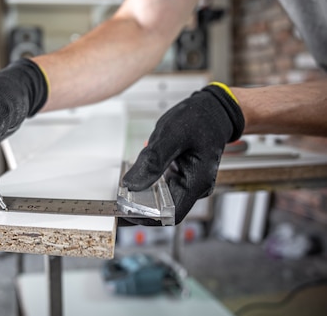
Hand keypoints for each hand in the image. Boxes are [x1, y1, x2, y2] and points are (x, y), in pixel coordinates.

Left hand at [122, 84, 244, 223]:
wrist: (212, 110)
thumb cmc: (199, 119)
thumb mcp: (172, 134)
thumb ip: (153, 160)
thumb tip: (131, 184)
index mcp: (197, 182)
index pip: (170, 215)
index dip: (146, 218)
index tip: (125, 212)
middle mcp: (194, 187)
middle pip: (163, 209)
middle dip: (139, 207)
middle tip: (117, 201)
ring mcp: (187, 182)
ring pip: (160, 198)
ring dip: (141, 196)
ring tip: (122, 191)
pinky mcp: (180, 175)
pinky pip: (160, 185)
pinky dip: (146, 183)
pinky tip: (136, 175)